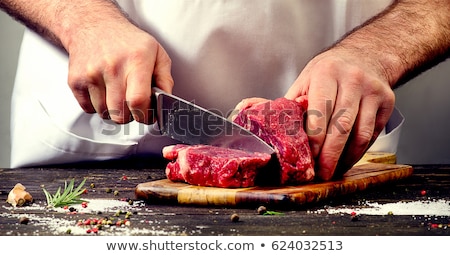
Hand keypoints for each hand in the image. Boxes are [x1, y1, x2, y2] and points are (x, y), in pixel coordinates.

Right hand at [66, 19, 172, 123]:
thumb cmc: (127, 40)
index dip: (145, 115)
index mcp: (136, 60)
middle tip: (133, 105)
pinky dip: (98, 106)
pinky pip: (89, 109)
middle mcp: (112, 66)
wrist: (94, 24)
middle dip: (130, 115)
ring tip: (118, 94)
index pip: (138, 100)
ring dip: (113, 111)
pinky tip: (104, 91)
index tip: (147, 115)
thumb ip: (165, 79)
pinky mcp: (76, 80)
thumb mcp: (156, 53)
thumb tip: (166, 103)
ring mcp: (91, 74)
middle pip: (120, 113)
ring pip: (105, 113)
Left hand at [285, 48, 394, 180]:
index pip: (320, 110)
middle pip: (341, 126)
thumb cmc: (329, 72)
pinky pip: (373, 134)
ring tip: (334, 170)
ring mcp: (372, 90)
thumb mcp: (306, 80)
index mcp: (326, 73)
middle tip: (321, 173)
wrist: (365, 56)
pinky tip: (347, 159)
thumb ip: (290, 102)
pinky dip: (359, 151)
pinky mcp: (387, 101)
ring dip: (346, 157)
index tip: (309, 157)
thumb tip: (256, 115)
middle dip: (330, 155)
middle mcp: (352, 79)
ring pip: (361, 134)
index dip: (315, 138)